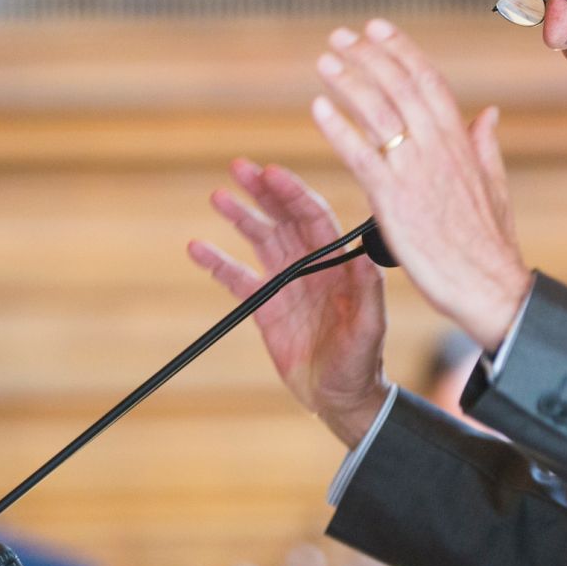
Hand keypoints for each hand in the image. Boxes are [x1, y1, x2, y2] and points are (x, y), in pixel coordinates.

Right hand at [189, 158, 389, 446]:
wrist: (340, 398)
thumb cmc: (362, 363)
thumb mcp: (369, 328)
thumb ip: (366, 291)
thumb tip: (363, 254)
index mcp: (338, 263)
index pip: (313, 217)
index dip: (292, 194)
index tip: (271, 173)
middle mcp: (312, 265)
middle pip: (285, 218)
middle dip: (263, 192)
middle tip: (239, 167)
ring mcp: (287, 283)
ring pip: (261, 239)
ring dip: (241, 216)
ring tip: (218, 195)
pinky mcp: (266, 307)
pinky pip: (238, 278)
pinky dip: (218, 263)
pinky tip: (198, 248)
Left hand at [311, 18, 533, 350]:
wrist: (487, 284)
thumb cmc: (489, 243)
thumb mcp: (494, 185)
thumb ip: (484, 145)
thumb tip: (488, 113)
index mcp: (461, 141)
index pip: (428, 80)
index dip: (400, 50)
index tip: (377, 29)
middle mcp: (437, 147)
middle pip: (398, 86)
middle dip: (367, 56)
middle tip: (340, 37)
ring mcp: (414, 171)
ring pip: (377, 112)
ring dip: (348, 81)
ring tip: (325, 61)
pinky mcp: (393, 199)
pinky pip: (360, 154)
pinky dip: (339, 128)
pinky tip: (319, 108)